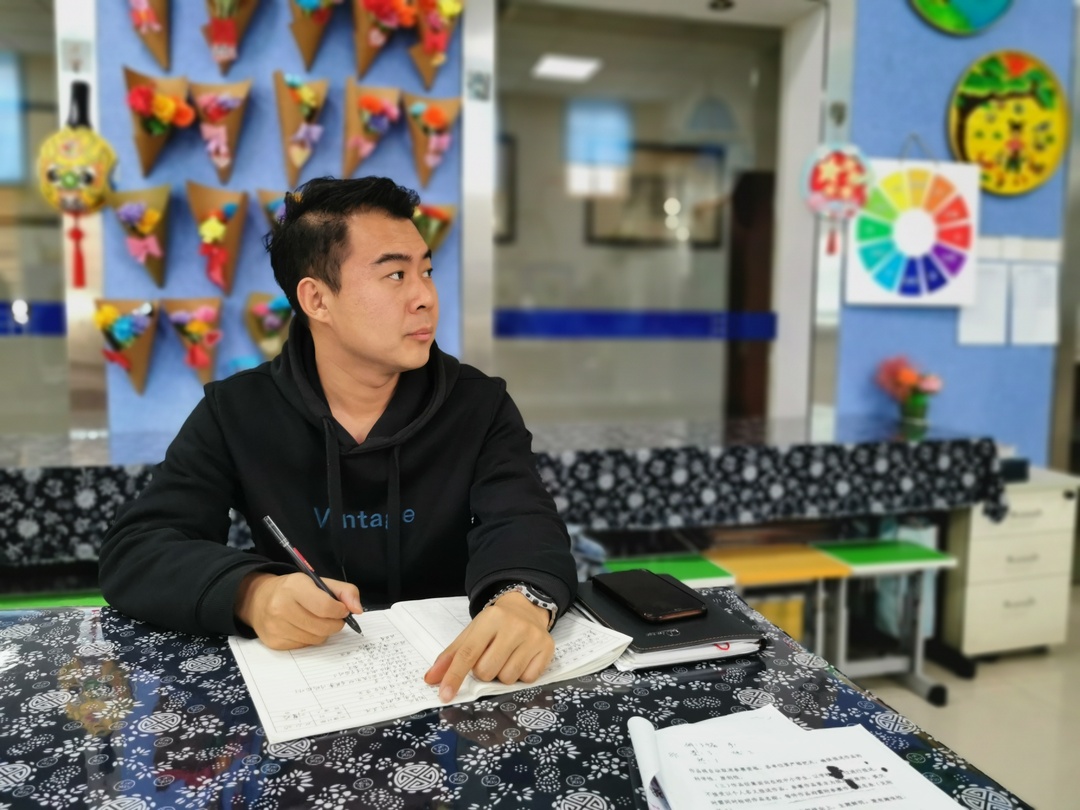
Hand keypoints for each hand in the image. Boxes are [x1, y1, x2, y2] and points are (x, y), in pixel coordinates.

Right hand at [235, 572, 361, 649]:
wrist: (258, 599)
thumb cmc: (293, 590)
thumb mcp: (318, 581)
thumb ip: (344, 591)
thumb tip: (358, 610)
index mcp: (294, 587)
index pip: (326, 607)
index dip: (340, 611)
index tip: (342, 609)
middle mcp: (281, 607)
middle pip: (324, 627)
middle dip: (335, 623)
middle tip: (332, 617)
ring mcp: (276, 627)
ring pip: (316, 639)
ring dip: (323, 632)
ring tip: (315, 620)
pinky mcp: (274, 643)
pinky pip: (305, 647)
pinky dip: (309, 639)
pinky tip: (302, 627)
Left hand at [424, 591, 554, 702]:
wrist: (526, 608)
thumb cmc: (495, 624)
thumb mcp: (472, 633)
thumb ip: (451, 656)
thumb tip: (431, 679)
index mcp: (490, 618)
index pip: (468, 653)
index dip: (455, 676)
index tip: (445, 694)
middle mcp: (514, 626)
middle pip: (487, 671)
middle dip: (483, 671)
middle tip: (490, 657)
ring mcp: (532, 637)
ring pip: (507, 678)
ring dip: (502, 674)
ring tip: (506, 657)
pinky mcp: (547, 648)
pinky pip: (528, 679)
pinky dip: (521, 675)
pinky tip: (521, 659)